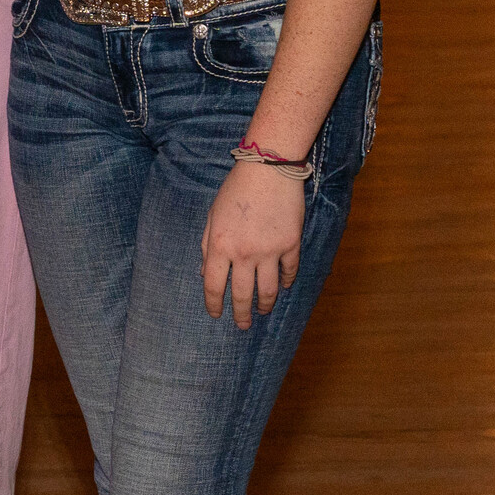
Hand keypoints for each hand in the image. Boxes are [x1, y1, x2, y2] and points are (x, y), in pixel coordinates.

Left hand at [201, 159, 305, 329]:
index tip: (216, 314)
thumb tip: (204, 271)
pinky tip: (283, 287)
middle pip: (241, 294)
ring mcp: (269, 251)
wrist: (268, 169)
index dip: (213, 304)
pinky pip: (289, 271)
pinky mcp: (290, 244)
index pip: (213, 285)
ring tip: (263, 311)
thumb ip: (207, 245)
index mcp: (219, 246)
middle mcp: (243, 253)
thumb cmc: (236, 190)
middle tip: (242, 325)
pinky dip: (286, 282)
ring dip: (265, 305)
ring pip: (267, 290)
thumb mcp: (212, 215)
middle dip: (241, 314)